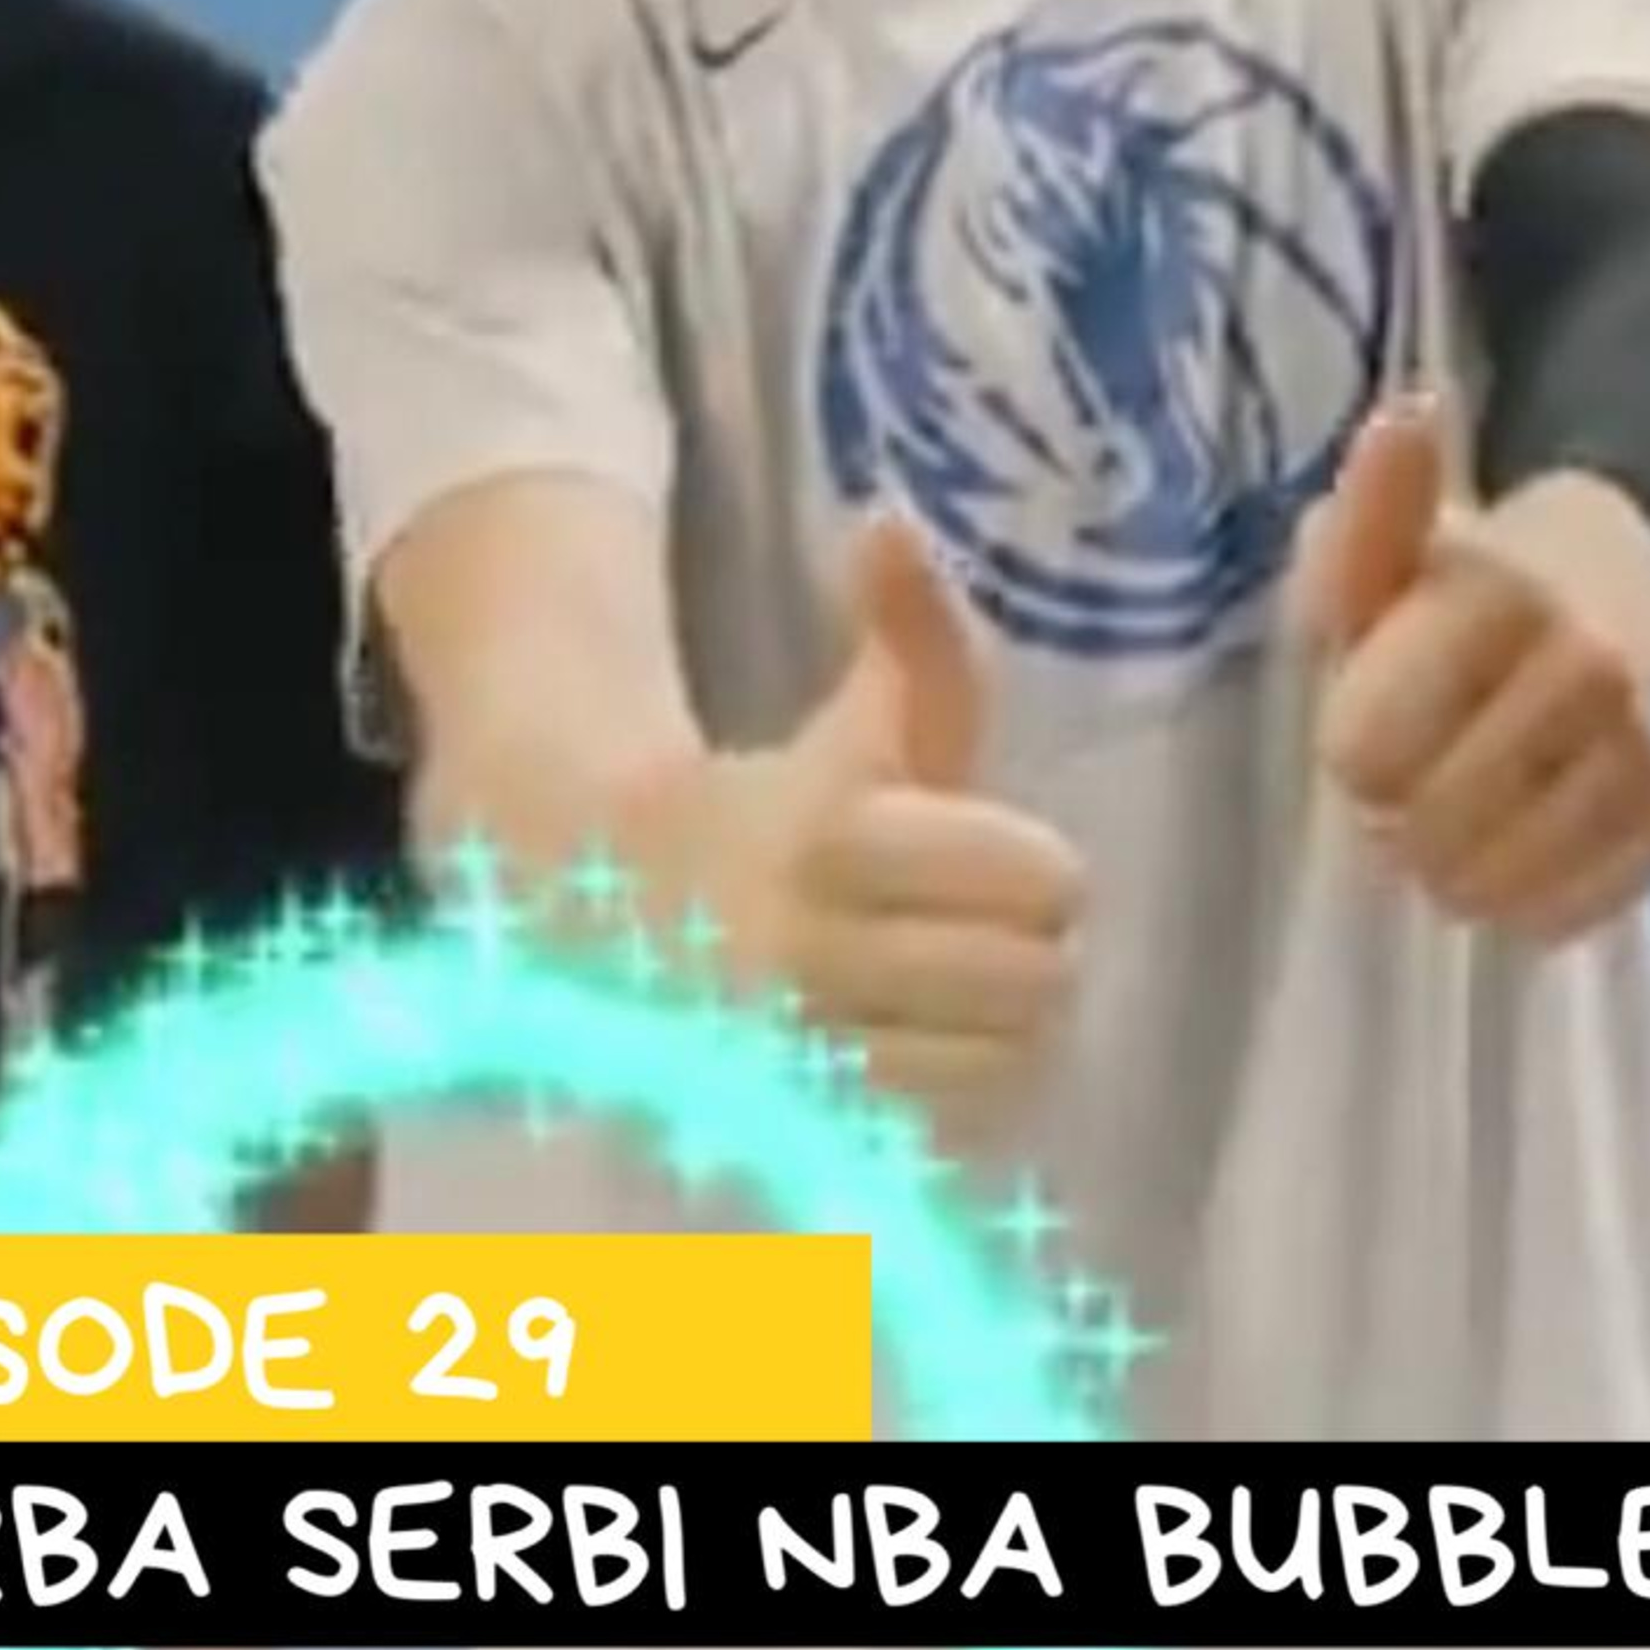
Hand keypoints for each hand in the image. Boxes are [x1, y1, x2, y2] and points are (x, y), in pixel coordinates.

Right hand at [685, 514, 1083, 1129]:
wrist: (608, 915)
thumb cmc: (770, 808)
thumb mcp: (852, 718)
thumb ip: (907, 633)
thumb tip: (895, 523)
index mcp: (828, 835)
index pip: (1041, 880)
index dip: (1030, 863)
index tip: (990, 849)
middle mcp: (811, 953)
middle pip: (1039, 980)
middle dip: (1026, 946)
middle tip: (980, 919)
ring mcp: (802, 1054)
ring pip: (1005, 1062)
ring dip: (998, 1025)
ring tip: (948, 981)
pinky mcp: (798, 1124)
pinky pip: (950, 1126)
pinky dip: (952, 1087)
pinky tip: (914, 1041)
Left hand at [1292, 397, 1649, 942]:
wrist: (1597, 601)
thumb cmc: (1444, 586)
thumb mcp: (1373, 548)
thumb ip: (1368, 513)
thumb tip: (1408, 414)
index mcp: (1497, 595)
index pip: (1369, 749)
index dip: (1352, 750)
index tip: (1361, 726)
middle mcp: (1589, 667)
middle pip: (1427, 823)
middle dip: (1391, 814)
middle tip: (1402, 781)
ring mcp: (1649, 745)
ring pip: (1498, 878)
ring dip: (1448, 870)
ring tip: (1444, 821)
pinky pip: (1572, 911)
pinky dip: (1523, 902)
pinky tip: (1507, 853)